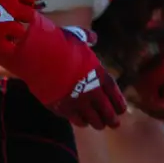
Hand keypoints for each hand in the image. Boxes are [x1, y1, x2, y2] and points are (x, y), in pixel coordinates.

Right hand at [0, 0, 38, 55]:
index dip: (26, 0)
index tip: (22, 2)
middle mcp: (14, 8)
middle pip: (29, 15)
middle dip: (22, 17)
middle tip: (14, 18)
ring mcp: (6, 26)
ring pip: (21, 32)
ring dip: (15, 32)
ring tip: (6, 32)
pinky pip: (10, 47)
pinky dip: (6, 46)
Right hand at [0, 15, 125, 128]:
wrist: (41, 58)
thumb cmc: (60, 45)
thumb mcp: (78, 38)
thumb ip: (87, 39)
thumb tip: (93, 36)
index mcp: (100, 75)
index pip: (114, 93)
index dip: (119, 103)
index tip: (122, 110)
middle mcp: (93, 91)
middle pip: (107, 111)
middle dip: (112, 119)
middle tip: (115, 124)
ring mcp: (79, 102)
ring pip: (94, 119)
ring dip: (98, 123)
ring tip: (99, 125)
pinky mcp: (64, 109)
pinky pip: (77, 120)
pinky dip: (81, 122)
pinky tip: (82, 123)